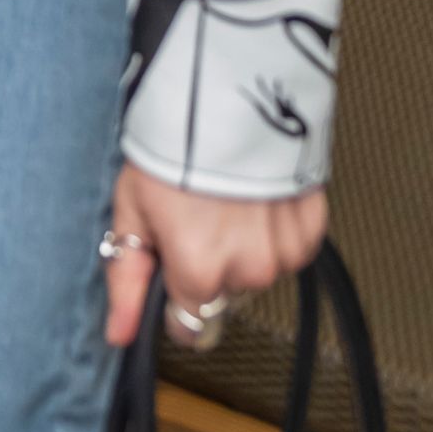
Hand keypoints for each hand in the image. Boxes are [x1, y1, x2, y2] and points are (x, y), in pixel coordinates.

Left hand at [103, 162, 325, 349]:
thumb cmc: (171, 148)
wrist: (225, 96)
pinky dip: (275, 229)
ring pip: (259, 270)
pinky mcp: (312, 230)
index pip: (189, 320)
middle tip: (199, 213)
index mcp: (200, 272)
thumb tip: (120, 335)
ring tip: (229, 199)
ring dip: (246, 246)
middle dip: (211, 262)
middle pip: (225, 290)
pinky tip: (257, 196)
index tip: (175, 262)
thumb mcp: (132, 208)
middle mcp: (248, 271)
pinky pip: (290, 248)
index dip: (177, 292)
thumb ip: (126, 279)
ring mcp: (285, 253)